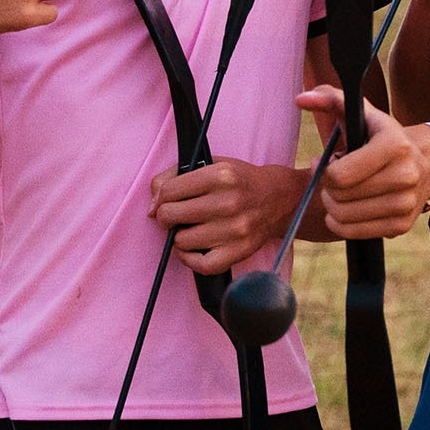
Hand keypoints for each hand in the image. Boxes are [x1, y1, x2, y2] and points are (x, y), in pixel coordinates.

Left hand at [150, 156, 304, 273]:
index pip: (168, 191)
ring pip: (181, 241)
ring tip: (192, 228)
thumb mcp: (211, 164)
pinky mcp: (240, 251)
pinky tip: (194, 248)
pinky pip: (200, 265)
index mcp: (221, 175)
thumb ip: (173, 176)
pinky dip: (190, 259)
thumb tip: (151, 208)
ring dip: (180, 237)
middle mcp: (229, 202)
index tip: (169, 200)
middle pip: (170, 216)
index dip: (162, 197)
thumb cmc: (238, 180)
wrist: (279, 197)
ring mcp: (236, 229)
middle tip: (178, 215)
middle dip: (168, 216)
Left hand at [299, 86, 429, 238]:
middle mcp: (406, 176)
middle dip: (327, 189)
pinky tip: (347, 208)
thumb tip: (300, 99)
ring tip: (341, 192)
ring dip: (333, 206)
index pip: (340, 175)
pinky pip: (355, 233)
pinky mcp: (402, 226)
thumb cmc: (382, 135)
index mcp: (394, 145)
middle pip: (340, 197)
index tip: (327, 162)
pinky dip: (342, 223)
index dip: (324, 171)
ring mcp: (406, 204)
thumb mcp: (361, 112)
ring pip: (345, 217)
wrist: (427, 163)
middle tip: (333, 178)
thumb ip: (329, 98)